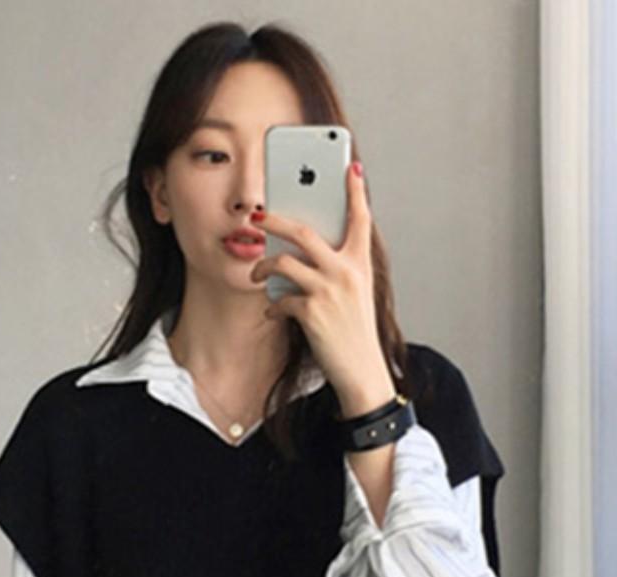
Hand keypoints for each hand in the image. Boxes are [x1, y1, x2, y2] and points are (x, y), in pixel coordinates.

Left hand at [248, 161, 389, 401]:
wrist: (361, 370)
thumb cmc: (353, 332)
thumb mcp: (354, 294)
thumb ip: (335, 269)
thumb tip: (299, 253)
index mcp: (360, 264)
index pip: (360, 219)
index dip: (356, 191)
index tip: (351, 168)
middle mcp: (346, 272)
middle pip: (304, 231)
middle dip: (276, 219)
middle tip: (258, 216)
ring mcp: (329, 291)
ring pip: (284, 262)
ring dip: (263, 266)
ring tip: (255, 273)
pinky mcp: (312, 313)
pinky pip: (280, 298)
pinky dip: (271, 305)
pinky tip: (271, 312)